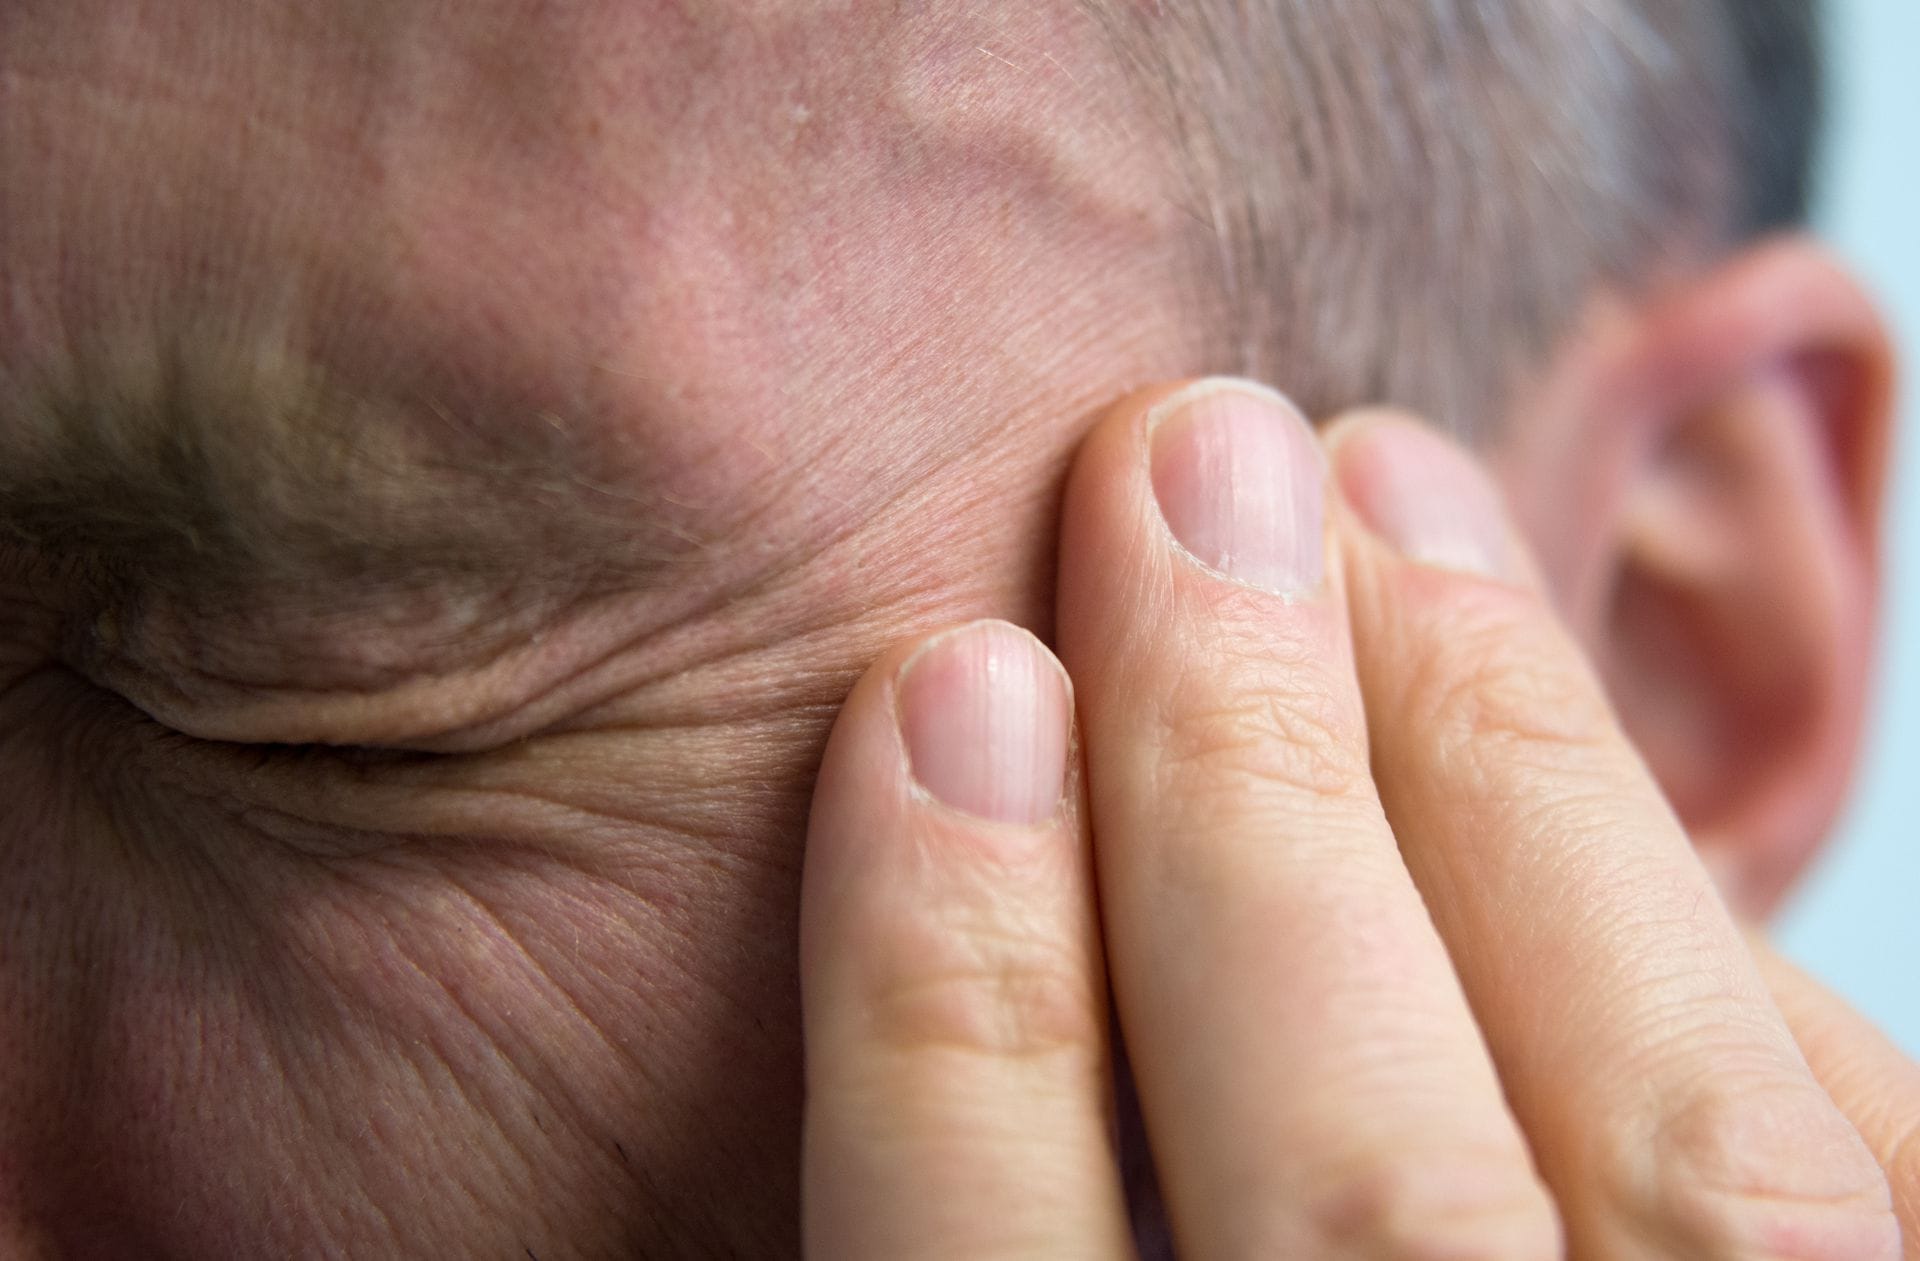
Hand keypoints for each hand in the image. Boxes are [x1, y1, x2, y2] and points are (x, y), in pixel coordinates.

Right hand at [797, 379, 1917, 1257]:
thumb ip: (960, 1198)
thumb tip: (918, 836)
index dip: (947, 993)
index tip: (939, 698)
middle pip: (1361, 1209)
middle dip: (1242, 795)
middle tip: (1175, 473)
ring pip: (1683, 1173)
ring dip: (1507, 783)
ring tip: (1385, 489)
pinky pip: (1862, 1171)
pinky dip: (1717, 936)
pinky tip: (1570, 738)